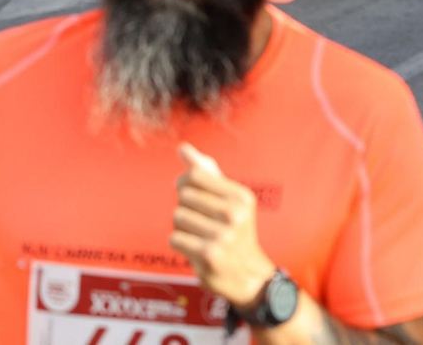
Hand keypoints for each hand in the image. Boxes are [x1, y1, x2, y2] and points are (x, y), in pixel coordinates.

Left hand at [168, 144, 276, 313]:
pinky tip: (197, 249)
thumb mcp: (228, 200)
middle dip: (186, 208)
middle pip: (183, 196)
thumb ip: (206, 173)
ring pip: (177, 217)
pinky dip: (181, 244)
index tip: (193, 195)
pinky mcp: (209, 254)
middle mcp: (235, 213)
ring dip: (183, 228)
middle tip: (202, 222)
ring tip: (200, 236)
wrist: (247, 275)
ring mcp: (223, 234)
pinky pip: (175, 238)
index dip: (185, 184)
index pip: (195, 174)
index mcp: (241, 196)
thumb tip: (183, 149)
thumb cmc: (234, 232)